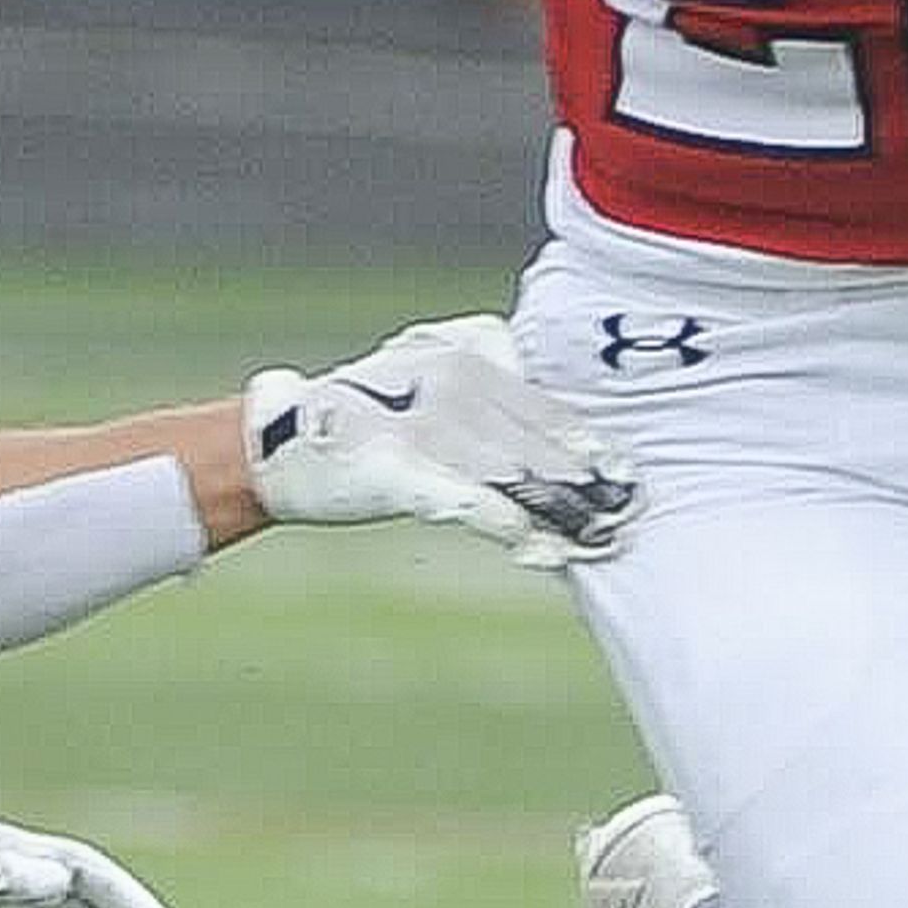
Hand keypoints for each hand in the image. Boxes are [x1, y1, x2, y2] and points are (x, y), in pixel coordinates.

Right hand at [245, 315, 638, 567]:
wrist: (281, 440)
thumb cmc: (363, 412)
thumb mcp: (424, 362)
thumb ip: (482, 366)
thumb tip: (533, 385)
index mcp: (463, 357)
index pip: (542, 404)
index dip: (587, 442)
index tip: (626, 472)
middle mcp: (451, 383)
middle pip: (538, 442)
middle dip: (586, 483)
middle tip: (626, 513)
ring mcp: (426, 427)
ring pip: (514, 475)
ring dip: (561, 512)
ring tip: (598, 539)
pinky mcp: (401, 471)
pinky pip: (466, 502)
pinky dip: (508, 526)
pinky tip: (540, 550)